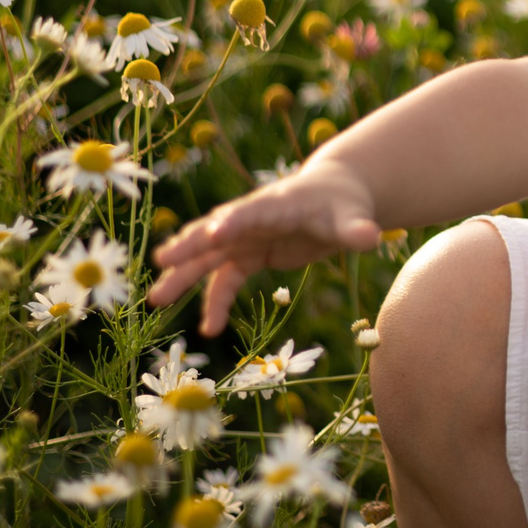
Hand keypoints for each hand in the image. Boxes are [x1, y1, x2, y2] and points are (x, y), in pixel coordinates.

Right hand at [146, 159, 380, 335]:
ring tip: (156, 298)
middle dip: (190, 245)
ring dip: (184, 276)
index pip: (252, 211)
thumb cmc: (343, 203)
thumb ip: (356, 228)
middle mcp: (253, 219)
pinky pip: (226, 280)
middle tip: (162, 261)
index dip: (233, 222)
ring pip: (209, 257)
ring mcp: (247, 238)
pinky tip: (210, 329)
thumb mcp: (352, 216)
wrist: (336, 197)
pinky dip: (216, 302)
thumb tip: (371, 237)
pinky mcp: (249, 255)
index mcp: (277, 203)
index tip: (214, 234)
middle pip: (217, 231)